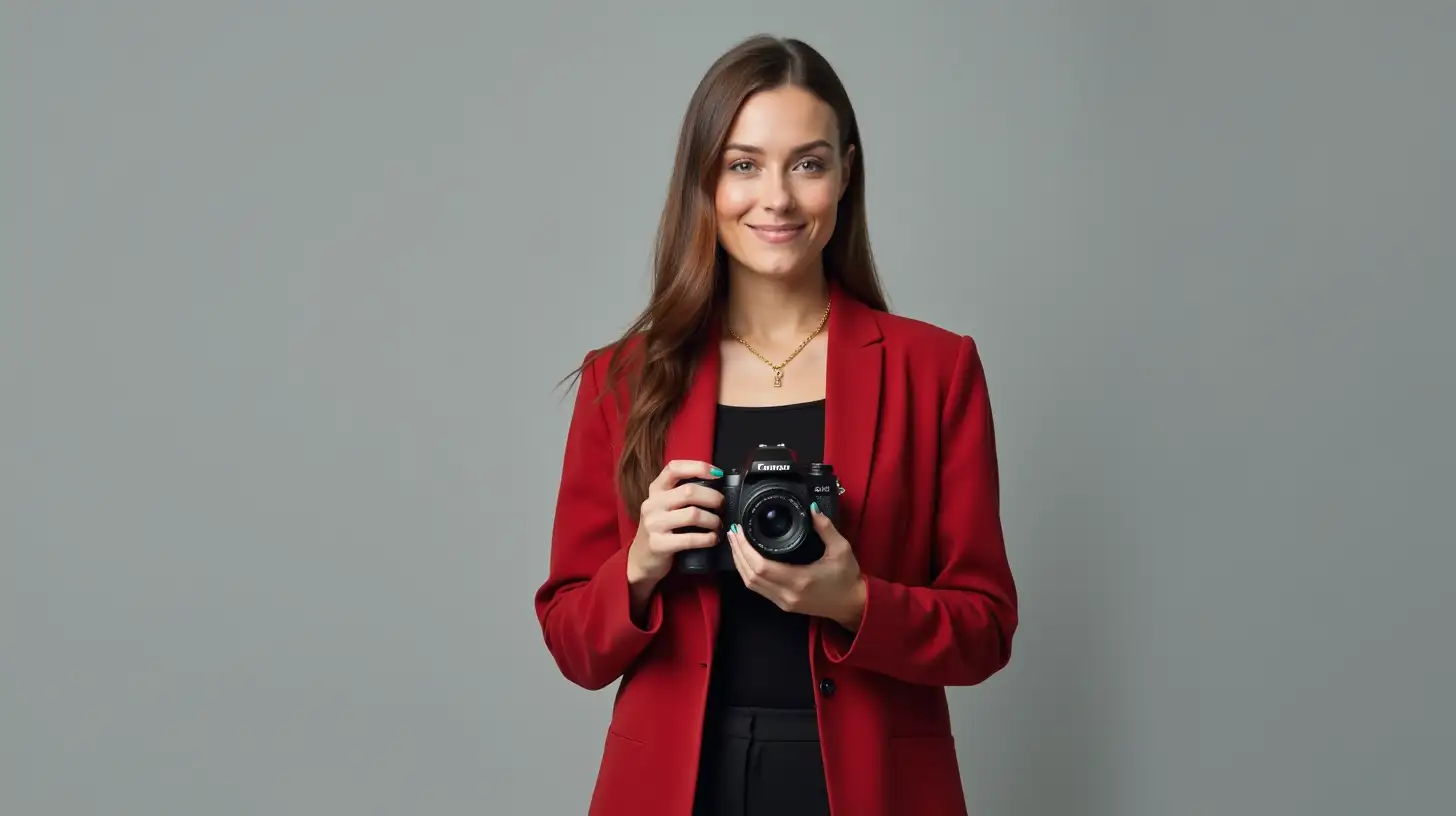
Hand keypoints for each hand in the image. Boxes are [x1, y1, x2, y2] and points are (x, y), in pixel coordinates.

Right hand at [626, 460, 724, 585]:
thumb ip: (682, 494)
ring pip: (693, 514)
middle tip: (722, 505)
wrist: (641, 559)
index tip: (717, 473)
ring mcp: (654, 524)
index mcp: (655, 490)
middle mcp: (652, 504)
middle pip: (689, 492)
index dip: (698, 467)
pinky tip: (713, 539)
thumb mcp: (664, 506)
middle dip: (713, 497)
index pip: (674, 468)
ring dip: (712, 520)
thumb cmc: (660, 529)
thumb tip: (716, 484)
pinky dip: (707, 538)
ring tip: (718, 524)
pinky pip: (690, 539)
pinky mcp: (658, 544)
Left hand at [727, 502, 867, 630]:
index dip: (745, 549)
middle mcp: (788, 594)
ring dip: (739, 563)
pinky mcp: (784, 604)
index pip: (761, 567)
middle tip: (733, 533)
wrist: (852, 605)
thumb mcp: (842, 549)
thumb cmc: (848, 578)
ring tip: (735, 543)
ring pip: (751, 584)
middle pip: (750, 575)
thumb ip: (826, 527)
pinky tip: (746, 559)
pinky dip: (748, 573)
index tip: (739, 532)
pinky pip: (758, 589)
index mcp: (800, 580)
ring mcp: (784, 602)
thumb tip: (812, 508)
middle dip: (738, 553)